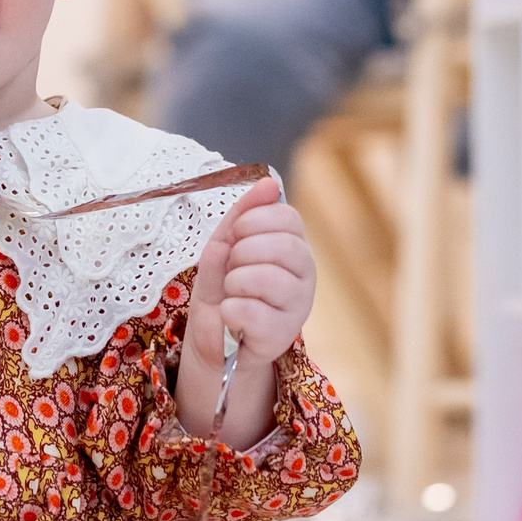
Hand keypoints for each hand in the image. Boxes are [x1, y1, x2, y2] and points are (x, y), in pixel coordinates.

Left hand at [188, 177, 315, 364]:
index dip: (253, 221)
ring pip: (267, 279)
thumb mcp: (224, 246)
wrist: (215, 338)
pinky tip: (232, 315)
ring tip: (232, 291)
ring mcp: (298, 306)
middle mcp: (306, 274)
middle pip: (283, 246)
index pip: (288, 217)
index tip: (236, 234)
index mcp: (295, 246)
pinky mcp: (281, 335)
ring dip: (234, 282)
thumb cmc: (225, 289)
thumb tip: (268, 182)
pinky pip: (249, 311)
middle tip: (232, 266)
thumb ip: (242, 216)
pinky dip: (228, 310)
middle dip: (243, 252)